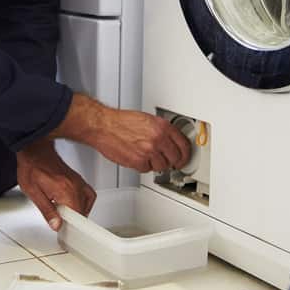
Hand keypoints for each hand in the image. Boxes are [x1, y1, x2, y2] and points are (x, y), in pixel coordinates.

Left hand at [16, 138, 95, 230]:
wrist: (34, 150)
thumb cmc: (32, 167)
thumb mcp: (33, 193)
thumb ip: (47, 211)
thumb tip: (56, 225)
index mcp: (64, 190)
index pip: (77, 215)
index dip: (70, 226)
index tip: (63, 228)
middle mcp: (74, 185)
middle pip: (83, 211)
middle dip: (73, 220)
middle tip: (61, 221)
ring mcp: (78, 181)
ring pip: (87, 202)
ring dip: (79, 211)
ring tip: (67, 214)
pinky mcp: (77, 178)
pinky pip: (88, 193)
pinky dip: (84, 201)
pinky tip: (75, 203)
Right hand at [51, 94, 191, 172]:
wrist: (104, 126)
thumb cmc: (121, 121)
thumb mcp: (147, 119)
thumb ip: (160, 130)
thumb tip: (170, 140)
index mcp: (162, 127)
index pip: (184, 145)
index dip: (185, 154)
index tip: (184, 157)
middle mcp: (158, 139)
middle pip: (175, 158)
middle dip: (172, 161)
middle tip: (169, 161)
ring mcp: (149, 151)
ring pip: (162, 166)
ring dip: (157, 164)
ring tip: (149, 157)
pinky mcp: (138, 162)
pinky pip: (147, 169)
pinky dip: (144, 166)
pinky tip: (139, 158)